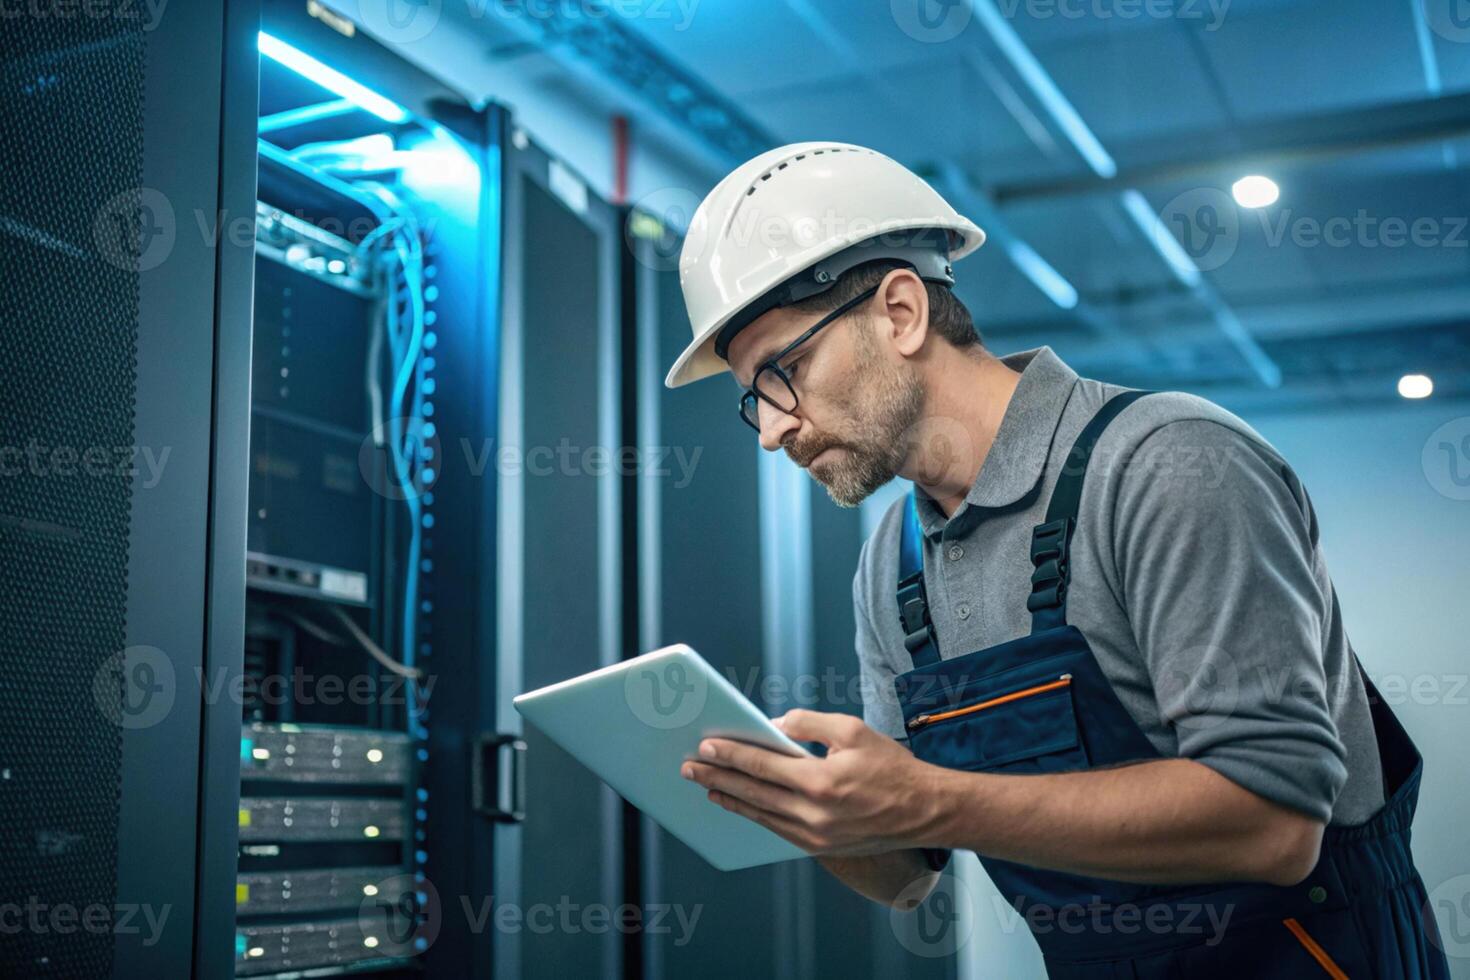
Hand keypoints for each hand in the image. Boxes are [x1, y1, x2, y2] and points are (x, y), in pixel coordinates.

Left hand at [680, 708, 944, 856]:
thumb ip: (808, 723)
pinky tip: (740, 804)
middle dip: (717, 777)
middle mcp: (814, 814)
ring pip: (760, 815)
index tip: (705, 745)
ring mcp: (816, 836)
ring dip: (730, 799)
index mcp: (821, 781)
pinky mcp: (820, 848)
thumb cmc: (891, 767)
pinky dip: (754, 815)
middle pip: (752, 793)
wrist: (924, 810)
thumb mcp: (852, 730)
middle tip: (690, 766)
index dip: (730, 754)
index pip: (762, 766)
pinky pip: (777, 829)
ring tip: (706, 785)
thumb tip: (772, 725)